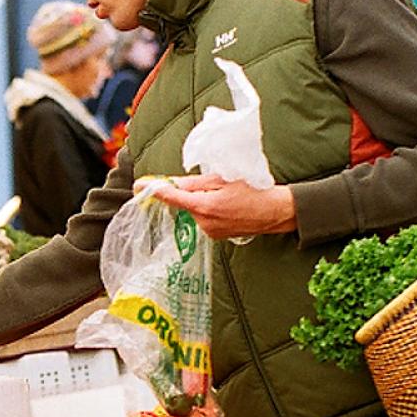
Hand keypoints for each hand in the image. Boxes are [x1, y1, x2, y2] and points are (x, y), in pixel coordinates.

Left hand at [139, 175, 295, 239]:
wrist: (276, 212)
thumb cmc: (254, 191)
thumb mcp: (223, 180)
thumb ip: (195, 183)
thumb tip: (173, 184)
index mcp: (205, 207)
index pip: (173, 198)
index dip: (155, 191)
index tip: (140, 187)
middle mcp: (204, 223)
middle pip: (185, 204)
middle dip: (191, 193)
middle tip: (213, 185)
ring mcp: (210, 232)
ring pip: (194, 211)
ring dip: (202, 202)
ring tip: (226, 195)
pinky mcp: (216, 237)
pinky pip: (204, 219)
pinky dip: (209, 210)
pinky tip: (227, 206)